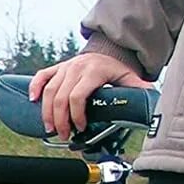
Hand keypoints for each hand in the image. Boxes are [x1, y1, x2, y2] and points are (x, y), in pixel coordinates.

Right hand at [29, 52, 155, 140]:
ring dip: (46, 112)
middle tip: (63, 134)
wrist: (106, 49)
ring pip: (48, 91)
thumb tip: (151, 100)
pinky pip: (41, 77)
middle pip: (60, 98)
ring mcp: (64, 67)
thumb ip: (138, 89)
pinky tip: (32, 101)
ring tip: (49, 128)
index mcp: (93, 71)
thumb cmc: (115, 67)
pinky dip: (34, 88)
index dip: (76, 115)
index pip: (78, 97)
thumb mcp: (128, 76)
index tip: (80, 127)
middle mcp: (76, 68)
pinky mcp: (56, 68)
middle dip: (60, 120)